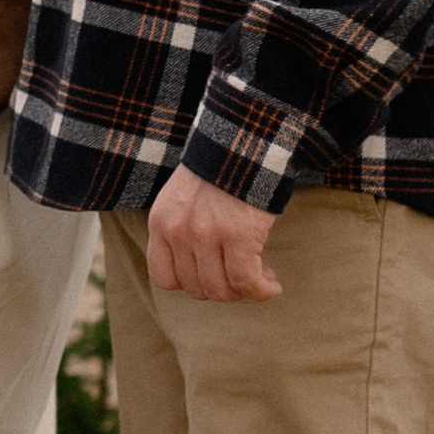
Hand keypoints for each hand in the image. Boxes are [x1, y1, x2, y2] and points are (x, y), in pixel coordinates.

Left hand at [147, 167, 283, 302]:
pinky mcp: (238, 235)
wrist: (243, 142)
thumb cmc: (218, 172)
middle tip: (244, 278)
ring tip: (261, 277)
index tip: (213, 276)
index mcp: (161, 223)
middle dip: (223, 290)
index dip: (191, 285)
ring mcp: (206, 235)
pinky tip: (273, 285)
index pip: (164, 278)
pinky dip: (262, 291)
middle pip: (197, 288)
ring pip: (222, 290)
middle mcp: (178, 232)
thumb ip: (181, 231)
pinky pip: (247, 281)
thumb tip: (199, 270)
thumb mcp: (182, 199)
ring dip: (245, 292)